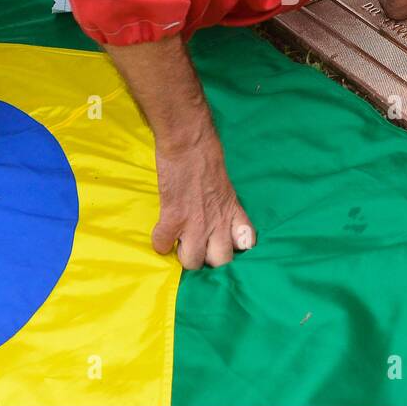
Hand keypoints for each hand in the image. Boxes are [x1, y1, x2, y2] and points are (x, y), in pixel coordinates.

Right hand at [151, 133, 254, 269]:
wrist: (188, 142)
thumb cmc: (207, 156)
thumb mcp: (226, 184)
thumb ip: (226, 206)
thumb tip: (218, 219)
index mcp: (233, 211)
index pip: (246, 245)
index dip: (235, 250)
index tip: (225, 245)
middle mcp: (218, 222)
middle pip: (219, 263)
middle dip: (208, 260)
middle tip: (198, 248)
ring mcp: (195, 223)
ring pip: (192, 262)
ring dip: (184, 255)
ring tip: (179, 244)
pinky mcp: (173, 218)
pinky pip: (163, 246)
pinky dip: (160, 243)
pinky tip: (162, 233)